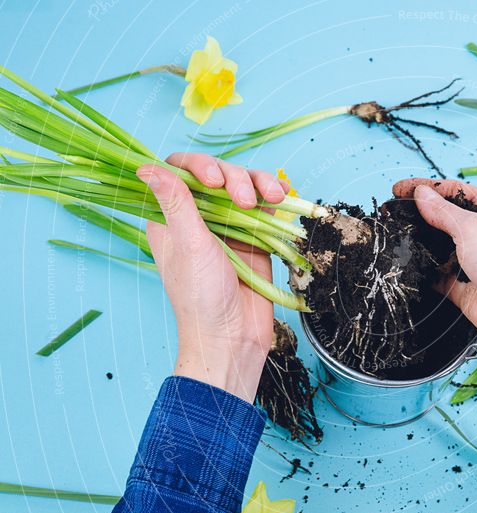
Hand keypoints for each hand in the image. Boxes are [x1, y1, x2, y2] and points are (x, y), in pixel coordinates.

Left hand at [138, 153, 286, 402]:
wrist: (234, 336)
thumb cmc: (202, 297)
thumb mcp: (189, 245)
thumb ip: (175, 203)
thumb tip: (145, 167)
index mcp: (170, 218)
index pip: (179, 171)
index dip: (198, 166)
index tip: (214, 181)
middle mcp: (198, 217)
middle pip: (218, 174)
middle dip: (236, 178)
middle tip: (245, 201)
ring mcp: (229, 226)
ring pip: (245, 185)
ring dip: (261, 184)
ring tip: (274, 198)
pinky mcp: (254, 236)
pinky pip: (265, 206)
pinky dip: (276, 196)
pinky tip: (285, 195)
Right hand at [392, 178, 476, 375]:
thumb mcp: (474, 230)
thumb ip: (444, 212)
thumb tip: (422, 194)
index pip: (452, 191)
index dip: (424, 188)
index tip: (398, 190)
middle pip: (443, 217)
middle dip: (417, 215)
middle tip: (390, 215)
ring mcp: (472, 260)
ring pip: (438, 246)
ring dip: (418, 244)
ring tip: (392, 239)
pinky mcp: (464, 286)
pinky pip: (437, 274)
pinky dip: (423, 271)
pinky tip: (406, 267)